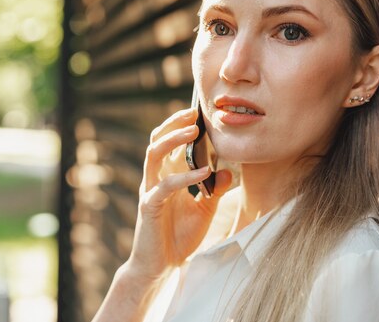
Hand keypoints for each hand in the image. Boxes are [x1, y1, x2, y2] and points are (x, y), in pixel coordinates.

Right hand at [126, 108, 232, 279]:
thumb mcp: (204, 209)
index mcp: (167, 175)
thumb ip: (215, 190)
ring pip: (153, 154)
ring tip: (193, 131)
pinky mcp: (149, 206)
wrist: (160, 266)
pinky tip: (203, 171)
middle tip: (193, 113)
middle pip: (157, 139)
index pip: (169, 142)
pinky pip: (165, 186)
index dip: (181, 125)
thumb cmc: (178, 237)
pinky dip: (184, 176)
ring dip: (172, 139)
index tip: (200, 112)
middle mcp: (156, 178)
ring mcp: (150, 190)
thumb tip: (229, 171)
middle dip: (174, 123)